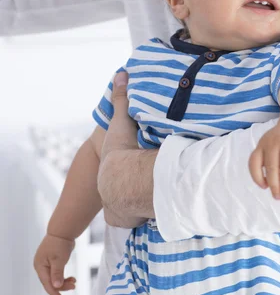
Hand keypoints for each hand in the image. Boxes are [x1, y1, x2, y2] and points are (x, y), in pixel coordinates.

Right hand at [33, 233, 75, 294]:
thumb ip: (57, 274)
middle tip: (74, 286)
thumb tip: (56, 286)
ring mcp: (46, 264)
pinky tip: (72, 278)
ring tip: (74, 282)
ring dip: (64, 282)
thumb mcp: (59, 260)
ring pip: (54, 278)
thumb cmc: (60, 244)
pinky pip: (57, 273)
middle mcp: (41, 266)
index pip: (46, 283)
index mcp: (40, 266)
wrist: (63, 231)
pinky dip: (64, 276)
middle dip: (62, 286)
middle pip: (50, 281)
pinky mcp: (52, 262)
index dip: (53, 292)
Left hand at [98, 71, 155, 221]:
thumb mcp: (122, 121)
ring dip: (139, 204)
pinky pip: (138, 220)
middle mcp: (110, 191)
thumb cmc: (122, 151)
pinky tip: (157, 212)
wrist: (125, 180)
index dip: (124, 171)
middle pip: (123, 191)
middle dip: (132, 189)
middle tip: (148, 182)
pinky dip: (145, 217)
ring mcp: (119, 209)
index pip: (115, 172)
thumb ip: (122, 99)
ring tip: (155, 196)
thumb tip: (120, 73)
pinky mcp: (129, 221)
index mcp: (108, 172)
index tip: (136, 167)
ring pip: (130, 208)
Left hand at [248, 116, 279, 200]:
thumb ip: (270, 162)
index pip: (254, 161)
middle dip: (274, 186)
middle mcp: (275, 141)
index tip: (264, 187)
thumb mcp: (272, 144)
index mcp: (263, 142)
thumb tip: (273, 187)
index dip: (256, 176)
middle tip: (279, 198)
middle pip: (271, 168)